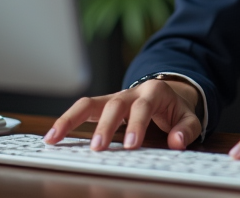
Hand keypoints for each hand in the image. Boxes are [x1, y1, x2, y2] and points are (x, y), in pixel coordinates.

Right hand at [44, 79, 201, 151]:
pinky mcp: (101, 105)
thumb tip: (177, 142)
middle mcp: (130, 92)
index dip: (136, 124)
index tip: (130, 145)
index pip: (144, 106)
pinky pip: (81, 110)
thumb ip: (185, 129)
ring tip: (54, 138)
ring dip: (71, 119)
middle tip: (98, 148)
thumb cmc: (174, 109)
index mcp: (154, 92)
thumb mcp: (188, 117)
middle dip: (105, 126)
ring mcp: (113, 97)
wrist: (166, 93)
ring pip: (89, 103)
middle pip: (114, 105)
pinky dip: (66, 121)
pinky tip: (52, 136)